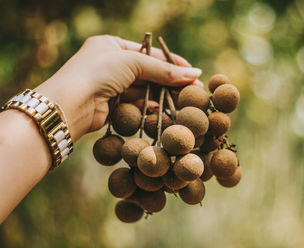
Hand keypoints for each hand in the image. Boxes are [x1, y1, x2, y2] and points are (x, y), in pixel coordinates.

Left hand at [34, 35, 201, 141]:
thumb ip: (163, 70)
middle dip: (170, 81)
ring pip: (144, 89)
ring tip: (183, 101)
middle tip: (193, 90)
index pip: (150, 53)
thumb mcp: (133, 63)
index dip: (173, 63)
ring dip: (163, 94)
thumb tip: (194, 74)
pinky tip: (162, 108)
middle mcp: (111, 63)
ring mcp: (111, 85)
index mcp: (113, 45)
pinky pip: (136, 102)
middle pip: (149, 72)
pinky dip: (149, 105)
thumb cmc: (99, 72)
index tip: (193, 72)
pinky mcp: (111, 104)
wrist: (71, 104)